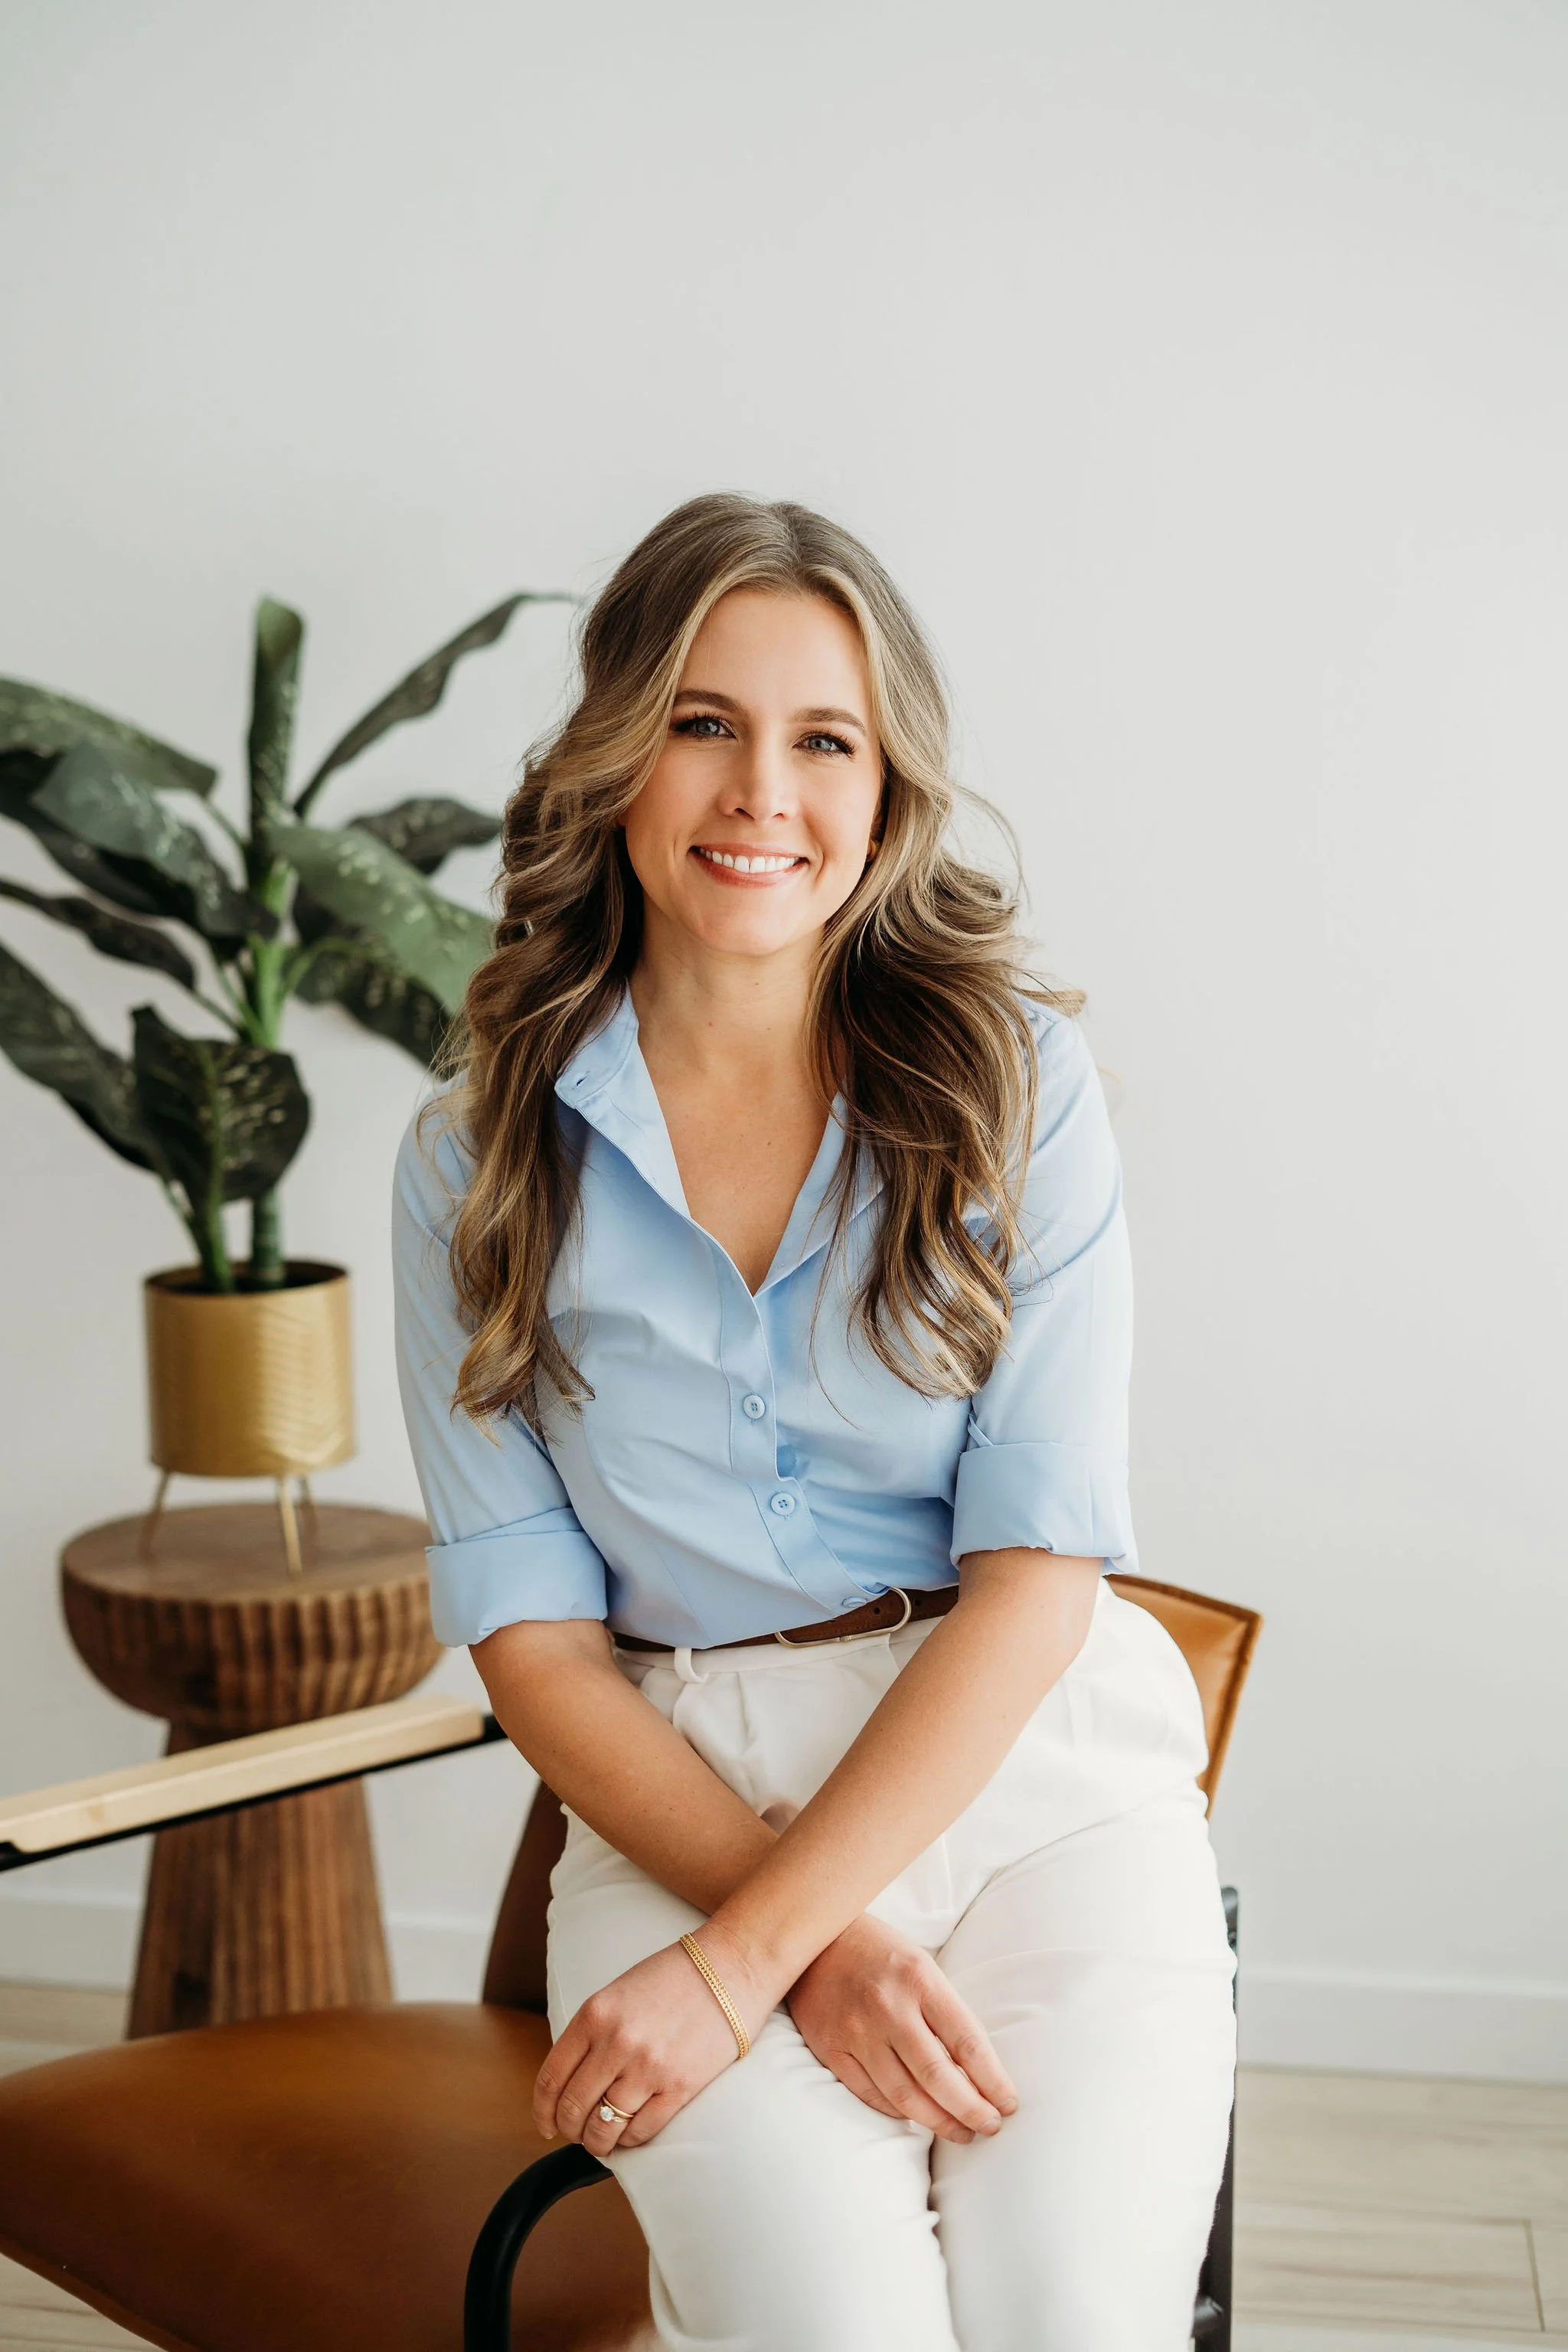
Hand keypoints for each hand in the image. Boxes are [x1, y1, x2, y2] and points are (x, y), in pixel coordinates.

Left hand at [533, 1931, 765, 2156]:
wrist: (731, 1968)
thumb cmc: (675, 1977)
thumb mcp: (619, 1993)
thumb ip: (593, 2032)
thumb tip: (572, 2079)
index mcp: (595, 2015)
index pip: (551, 2078)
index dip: (542, 2110)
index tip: (545, 2124)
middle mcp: (616, 2043)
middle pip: (573, 2108)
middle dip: (569, 2129)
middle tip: (576, 2132)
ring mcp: (648, 2067)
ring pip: (604, 2128)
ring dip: (597, 2141)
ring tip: (601, 2140)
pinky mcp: (680, 2087)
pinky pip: (641, 2131)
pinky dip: (629, 2140)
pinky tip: (630, 2133)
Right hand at [787, 1915, 1017, 2144]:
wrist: (813, 1940)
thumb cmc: (879, 1954)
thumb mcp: (920, 1965)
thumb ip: (944, 2011)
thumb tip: (978, 2069)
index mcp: (919, 1979)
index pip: (967, 2042)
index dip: (993, 2080)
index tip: (1009, 2103)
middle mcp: (888, 2006)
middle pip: (938, 2076)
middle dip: (971, 2111)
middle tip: (990, 2126)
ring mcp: (856, 2030)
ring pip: (904, 2095)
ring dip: (939, 2121)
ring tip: (961, 2132)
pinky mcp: (830, 2048)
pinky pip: (870, 2095)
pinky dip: (898, 2113)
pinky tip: (917, 2117)